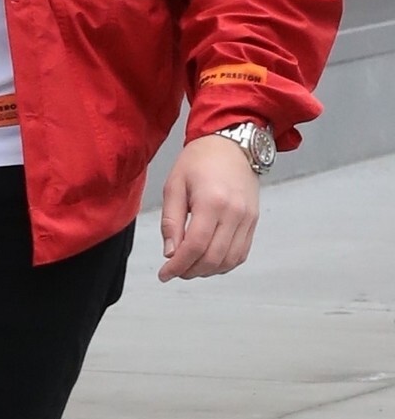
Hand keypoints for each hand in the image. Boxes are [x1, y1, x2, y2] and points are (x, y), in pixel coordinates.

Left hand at [158, 135, 260, 281]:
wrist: (231, 144)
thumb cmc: (199, 160)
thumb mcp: (174, 186)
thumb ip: (171, 221)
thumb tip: (170, 252)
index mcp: (212, 202)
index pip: (195, 246)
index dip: (178, 266)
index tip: (164, 274)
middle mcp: (235, 213)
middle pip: (213, 258)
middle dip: (190, 271)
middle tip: (174, 271)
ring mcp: (247, 218)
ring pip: (229, 260)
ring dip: (207, 271)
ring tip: (189, 266)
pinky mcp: (253, 221)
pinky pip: (241, 253)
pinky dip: (224, 264)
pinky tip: (208, 260)